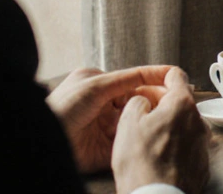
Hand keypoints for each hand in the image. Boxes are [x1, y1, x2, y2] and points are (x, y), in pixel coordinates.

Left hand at [46, 65, 173, 172]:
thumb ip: (125, 79)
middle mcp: (104, 105)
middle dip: (157, 99)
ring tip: (168, 114)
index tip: (176, 77)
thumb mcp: (95, 86)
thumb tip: (152, 73)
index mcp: (99, 85)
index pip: (134, 80)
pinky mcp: (107, 149)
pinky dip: (141, 136)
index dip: (154, 79)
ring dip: (151, 118)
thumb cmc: (61, 108)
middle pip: (138, 100)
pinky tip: (152, 132)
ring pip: (137, 120)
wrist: (45, 140)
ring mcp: (106, 127)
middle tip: (176, 99)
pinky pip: (129, 140)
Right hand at [112, 67, 210, 193]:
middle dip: (161, 104)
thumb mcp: (128, 123)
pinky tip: (160, 157)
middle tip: (141, 115)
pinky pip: (188, 146)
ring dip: (169, 126)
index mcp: (182, 104)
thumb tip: (143, 101)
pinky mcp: (203, 163)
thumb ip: (137, 101)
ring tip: (148, 140)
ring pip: (184, 124)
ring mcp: (203, 143)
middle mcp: (199, 121)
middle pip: (180, 101)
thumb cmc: (142, 164)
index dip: (158, 77)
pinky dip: (176, 146)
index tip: (148, 84)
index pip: (175, 75)